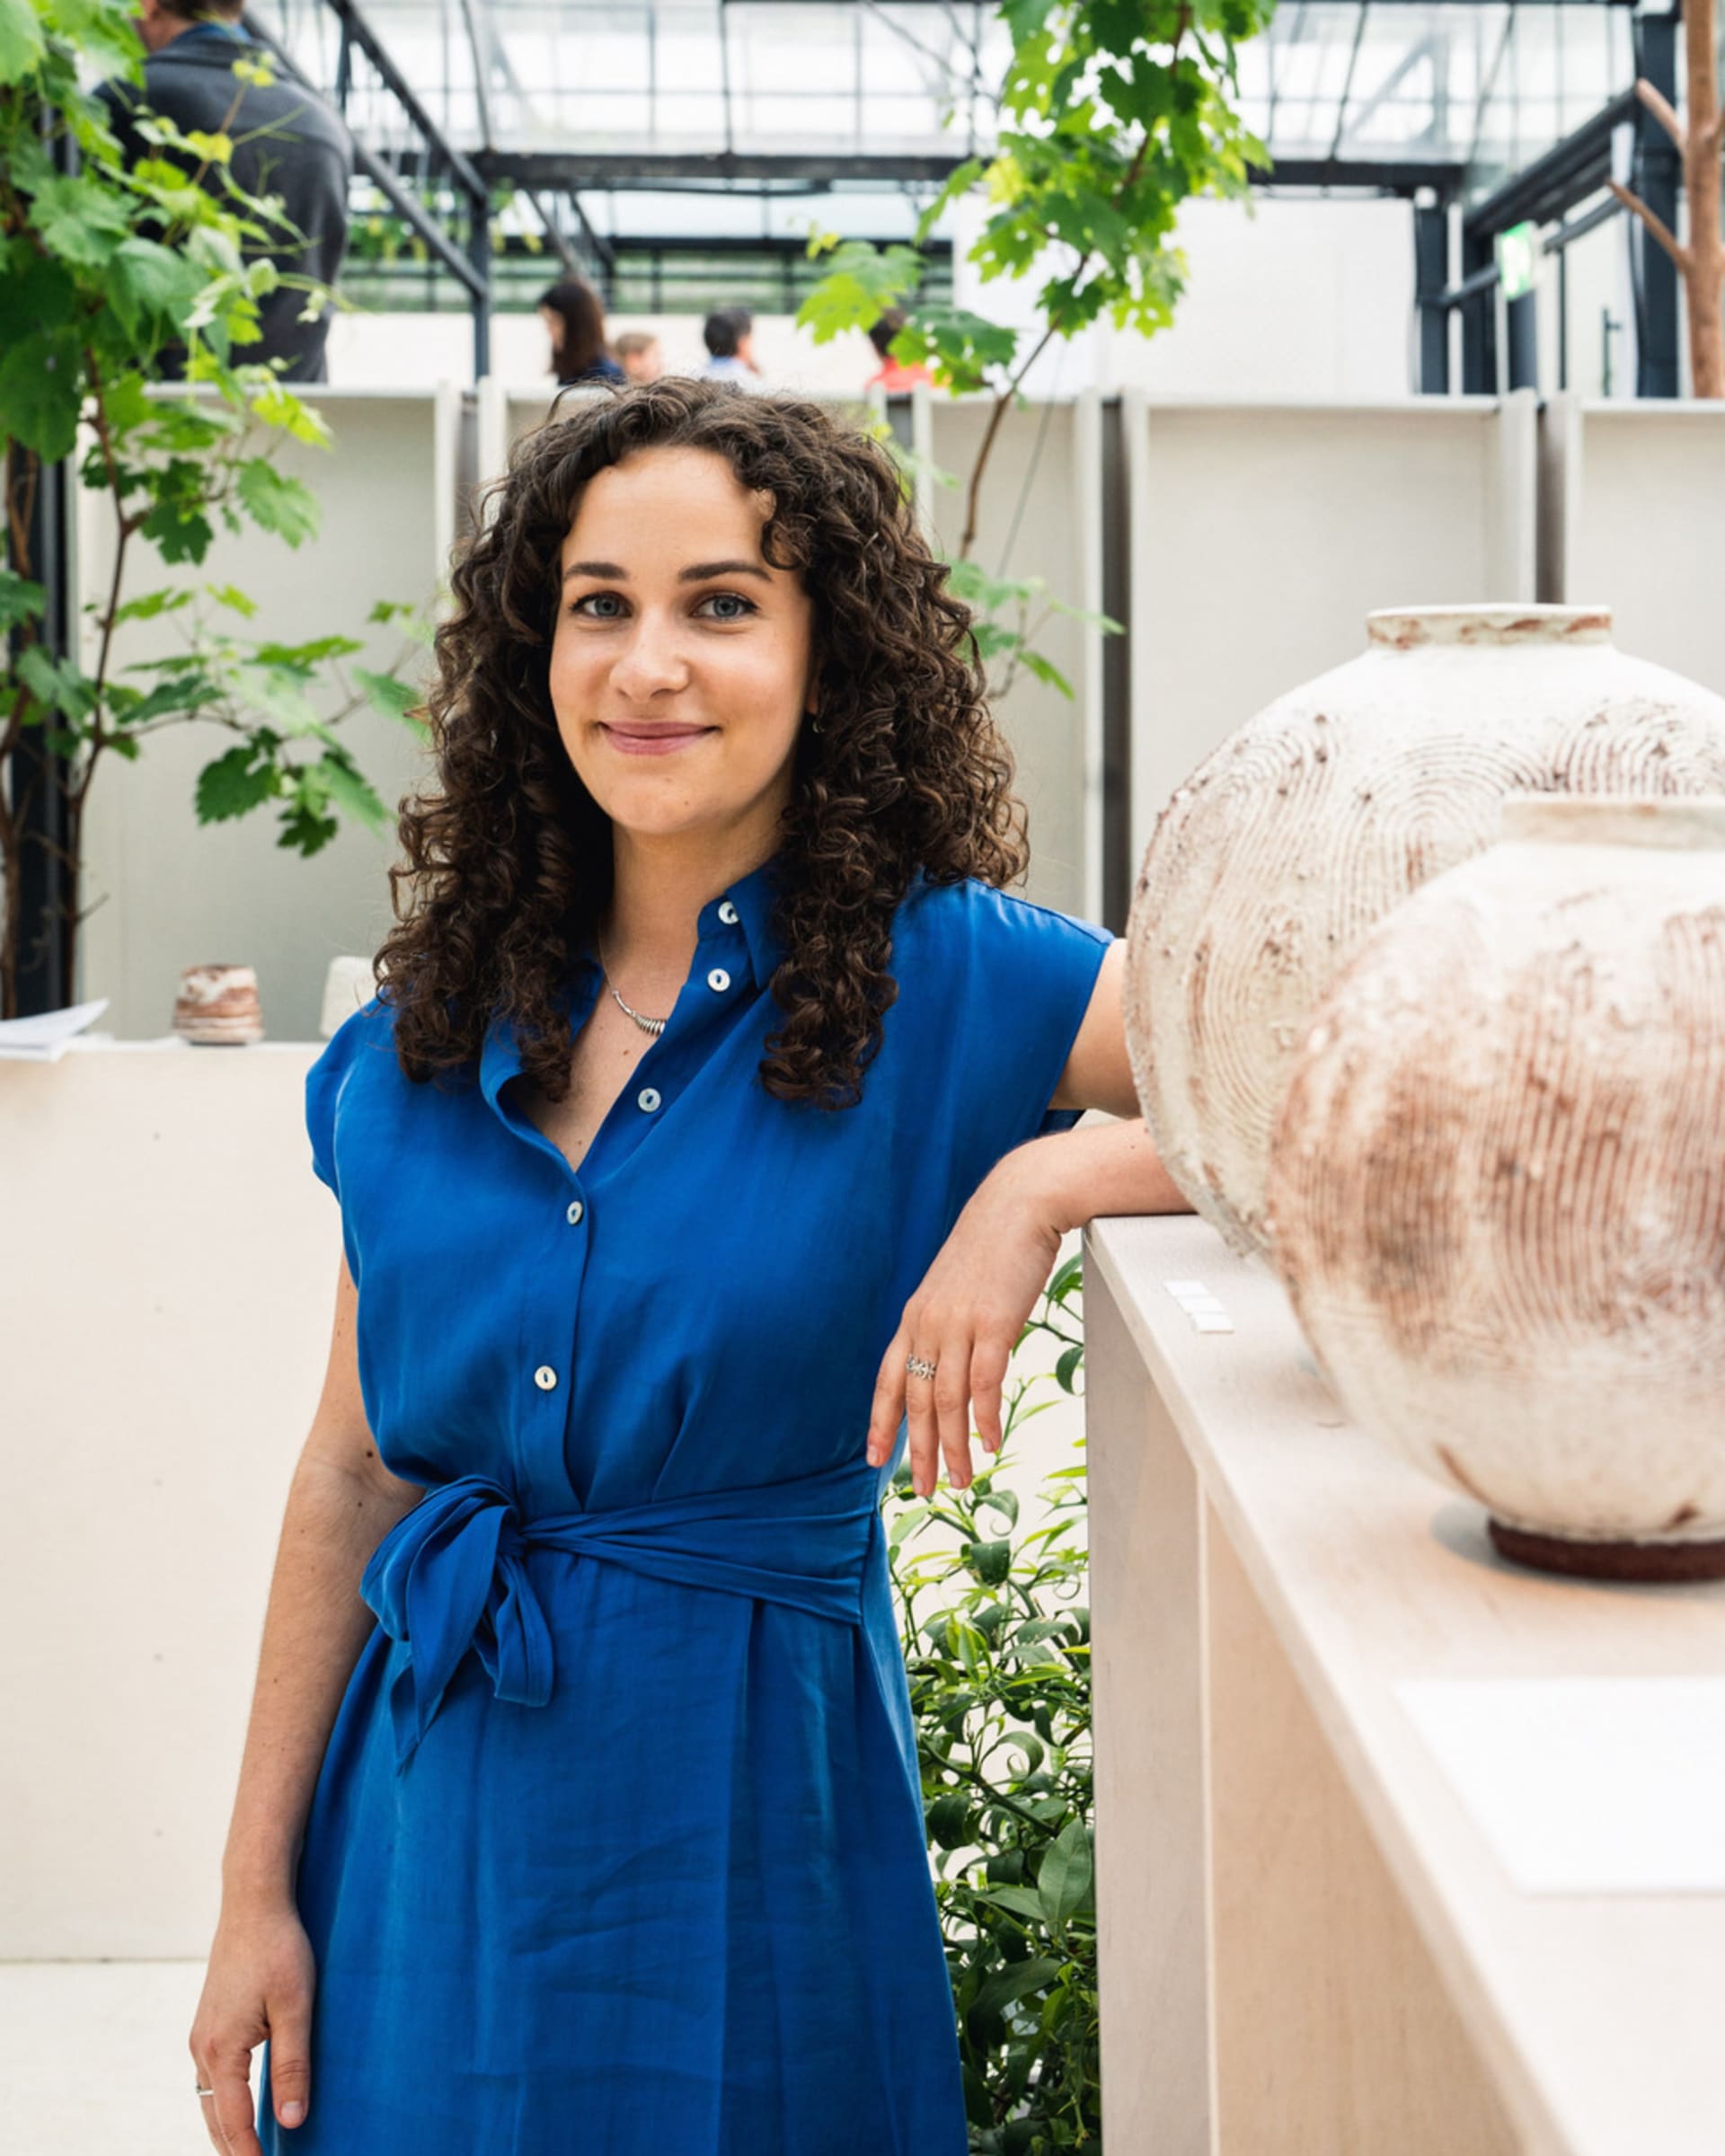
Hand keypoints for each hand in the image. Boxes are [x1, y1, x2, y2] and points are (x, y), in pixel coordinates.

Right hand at [189, 1895, 316, 2150]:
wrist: (253, 1903)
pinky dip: (224, 2102)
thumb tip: (291, 2121)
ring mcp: (202, 2035)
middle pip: (215, 2117)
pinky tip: (241, 2107)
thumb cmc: (279, 1949)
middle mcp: (203, 2048)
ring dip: (227, 2128)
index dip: (251, 2154)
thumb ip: (293, 2064)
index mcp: (222, 2050)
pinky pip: (212, 2077)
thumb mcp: (295, 2007)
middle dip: (234, 2149)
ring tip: (250, 2151)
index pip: (235, 2122)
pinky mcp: (209, 2022)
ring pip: (210, 2099)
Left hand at [864, 1160, 1064, 1497]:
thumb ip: (948, 1322)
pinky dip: (984, 1418)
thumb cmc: (993, 1247)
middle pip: (916, 1400)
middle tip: (923, 1489)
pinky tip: (989, 1443)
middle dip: (918, 1450)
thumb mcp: (957, 1286)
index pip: (888, 1379)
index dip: (880, 1422)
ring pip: (947, 1400)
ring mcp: (958, 1324)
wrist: (1018, 1205)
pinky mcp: (992, 1323)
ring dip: (952, 1446)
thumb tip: (953, 1355)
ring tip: (957, 1481)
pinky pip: (983, 1382)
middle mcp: (928, 1324)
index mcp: (915, 1317)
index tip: (875, 1459)